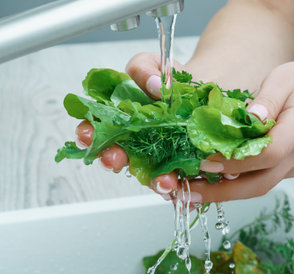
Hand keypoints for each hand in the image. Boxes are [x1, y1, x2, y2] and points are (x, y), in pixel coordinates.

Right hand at [75, 52, 184, 196]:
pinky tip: (184, 189)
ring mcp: (158, 158)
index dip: (89, 134)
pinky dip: (180, 189)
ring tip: (163, 180)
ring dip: (154, 181)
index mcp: (121, 121)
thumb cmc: (172, 82)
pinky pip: (178, 182)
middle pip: (119, 158)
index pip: (97, 131)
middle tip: (113, 159)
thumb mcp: (155, 65)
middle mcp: (135, 144)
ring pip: (150, 176)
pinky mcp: (182, 167)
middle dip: (113, 160)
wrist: (206, 91)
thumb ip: (144, 69)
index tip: (87, 133)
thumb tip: (153, 84)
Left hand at [187, 62, 293, 201]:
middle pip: (260, 184)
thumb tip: (249, 117)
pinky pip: (258, 182)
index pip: (268, 155)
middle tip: (188, 192)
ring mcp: (291, 167)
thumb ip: (268, 98)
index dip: (236, 161)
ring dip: (224, 194)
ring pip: (258, 188)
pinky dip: (234, 186)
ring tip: (192, 192)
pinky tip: (210, 182)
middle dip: (222, 192)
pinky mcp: (284, 170)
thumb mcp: (286, 78)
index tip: (205, 161)